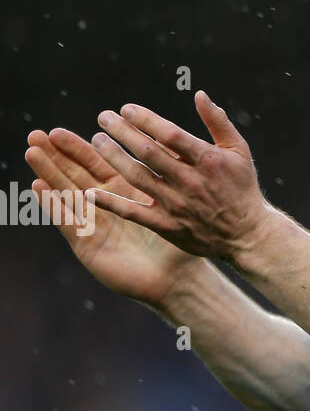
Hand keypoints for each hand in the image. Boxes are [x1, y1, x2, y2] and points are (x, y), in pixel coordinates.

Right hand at [25, 124, 198, 306]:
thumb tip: (159, 135)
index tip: (56, 132)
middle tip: (35, 136)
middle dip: (54, 156)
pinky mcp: (87, 247)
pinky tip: (39, 187)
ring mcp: (93, 226)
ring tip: (32, 153)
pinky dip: (54, 205)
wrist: (176, 278)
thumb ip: (158, 173)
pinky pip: (68, 222)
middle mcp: (105, 206)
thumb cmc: (178, 242)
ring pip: (66, 195)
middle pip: (74, 176)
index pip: (95, 164)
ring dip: (48, 174)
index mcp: (123, 192)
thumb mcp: (167, 201)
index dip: (75, 148)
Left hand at [88, 91, 274, 262]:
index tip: (125, 108)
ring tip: (97, 141)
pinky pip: (134, 213)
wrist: (248, 235)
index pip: (169, 134)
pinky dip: (111, 204)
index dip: (144, 119)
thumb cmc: (241, 188)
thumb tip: (200, 94)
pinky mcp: (168, 226)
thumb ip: (218, 122)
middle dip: (121, 132)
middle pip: (147, 152)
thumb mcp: (238, 151)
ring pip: (137, 177)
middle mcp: (189, 181)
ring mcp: (177, 204)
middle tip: (103, 118)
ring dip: (113, 157)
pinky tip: (91, 192)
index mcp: (207, 159)